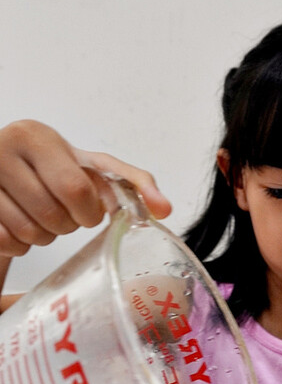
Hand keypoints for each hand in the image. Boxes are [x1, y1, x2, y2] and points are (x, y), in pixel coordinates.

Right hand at [0, 120, 171, 257]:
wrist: (6, 169)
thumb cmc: (57, 170)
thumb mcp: (93, 168)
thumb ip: (132, 183)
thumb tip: (164, 210)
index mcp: (36, 137)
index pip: (75, 190)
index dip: (88, 212)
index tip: (89, 211)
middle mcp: (2, 150)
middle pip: (53, 216)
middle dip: (68, 226)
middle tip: (65, 214)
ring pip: (29, 233)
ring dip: (45, 237)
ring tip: (44, 217)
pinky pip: (7, 243)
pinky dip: (20, 246)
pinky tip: (22, 226)